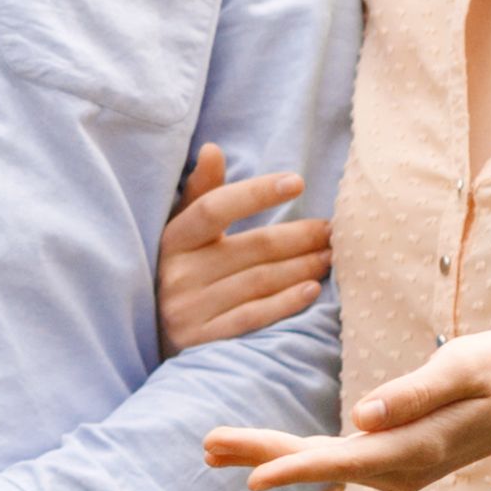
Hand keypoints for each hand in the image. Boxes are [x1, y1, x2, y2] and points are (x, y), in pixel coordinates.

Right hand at [157, 146, 332, 353]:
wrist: (159, 336)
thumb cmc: (184, 271)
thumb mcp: (184, 232)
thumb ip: (202, 192)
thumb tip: (211, 149)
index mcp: (174, 239)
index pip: (215, 208)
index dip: (256, 193)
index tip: (297, 182)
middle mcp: (178, 273)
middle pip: (251, 248)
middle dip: (299, 237)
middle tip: (332, 230)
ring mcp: (189, 309)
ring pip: (258, 282)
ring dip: (301, 267)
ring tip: (329, 257)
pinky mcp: (203, 340)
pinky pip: (253, 317)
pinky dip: (285, 303)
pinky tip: (311, 290)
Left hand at [229, 328, 490, 490]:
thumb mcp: (466, 369)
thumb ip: (416, 394)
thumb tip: (363, 418)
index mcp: (418, 448)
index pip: (347, 461)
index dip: (298, 467)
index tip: (253, 476)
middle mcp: (401, 470)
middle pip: (322, 466)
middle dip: (262, 456)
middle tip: (206, 446)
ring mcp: (395, 470)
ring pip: (322, 465)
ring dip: (268, 455)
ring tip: (211, 446)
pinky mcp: (390, 461)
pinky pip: (333, 460)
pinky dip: (292, 455)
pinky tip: (256, 452)